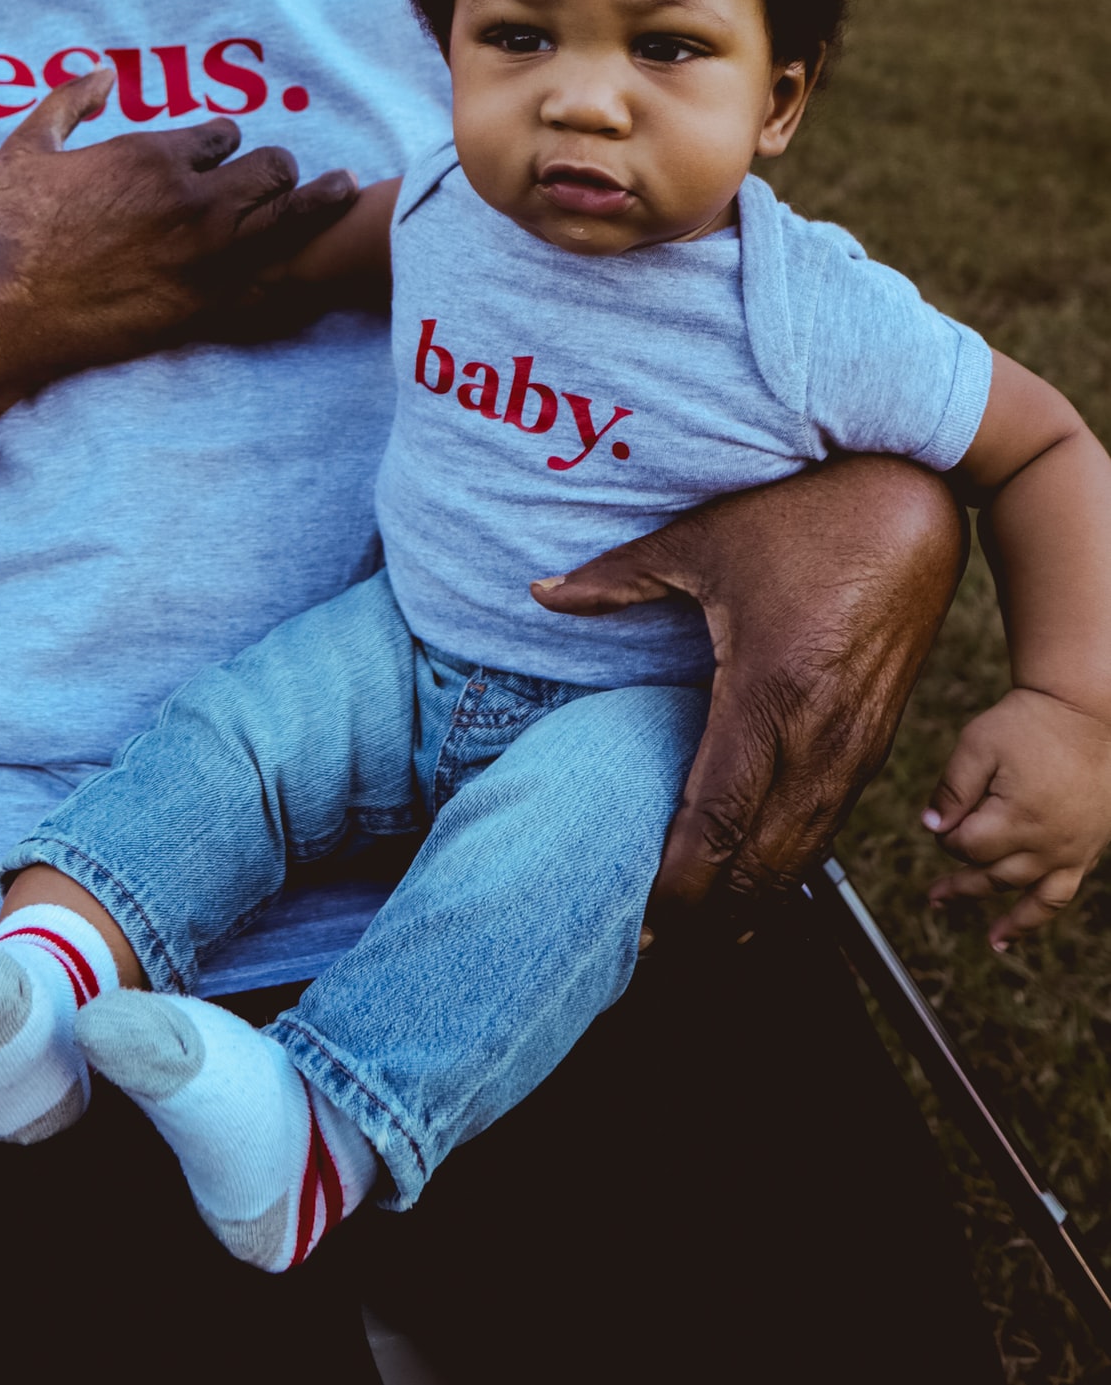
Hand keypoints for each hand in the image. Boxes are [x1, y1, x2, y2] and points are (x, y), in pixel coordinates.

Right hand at [0, 67, 359, 440]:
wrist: (1, 307)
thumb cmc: (8, 224)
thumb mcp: (28, 146)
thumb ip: (68, 101)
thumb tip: (99, 75)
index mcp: (155, 157)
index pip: (225, 136)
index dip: (225, 143)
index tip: (220, 152)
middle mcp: (193, 204)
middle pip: (272, 173)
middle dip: (277, 169)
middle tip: (282, 174)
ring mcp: (207, 260)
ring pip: (288, 221)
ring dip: (313, 204)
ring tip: (342, 191)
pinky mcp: (206, 308)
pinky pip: (272, 281)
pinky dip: (293, 266)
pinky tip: (313, 260)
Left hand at [535, 454, 965, 908]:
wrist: (912, 508)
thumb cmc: (804, 518)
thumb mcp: (702, 541)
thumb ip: (618, 578)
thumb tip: (540, 593)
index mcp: (769, 691)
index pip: (717, 817)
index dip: (678, 882)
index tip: (639, 919)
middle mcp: (821, 734)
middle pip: (765, 858)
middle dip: (710, 912)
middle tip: (655, 944)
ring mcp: (858, 744)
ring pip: (806, 852)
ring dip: (755, 898)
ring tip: (701, 930)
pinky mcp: (878, 742)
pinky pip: (831, 823)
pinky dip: (793, 862)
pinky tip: (760, 877)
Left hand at [924, 684, 1110, 949]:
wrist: (1086, 713)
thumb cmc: (1027, 724)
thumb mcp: (978, 744)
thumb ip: (952, 789)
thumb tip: (929, 829)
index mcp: (1017, 817)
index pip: (968, 847)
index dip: (948, 837)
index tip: (944, 819)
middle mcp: (1047, 843)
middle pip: (994, 876)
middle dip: (961, 882)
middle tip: (934, 896)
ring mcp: (1071, 851)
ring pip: (1031, 897)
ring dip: (1005, 918)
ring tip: (989, 938)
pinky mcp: (1088, 850)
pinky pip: (1063, 893)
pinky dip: (1041, 914)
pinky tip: (1021, 929)